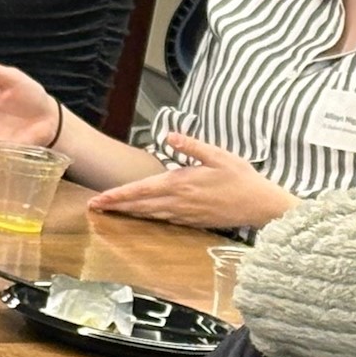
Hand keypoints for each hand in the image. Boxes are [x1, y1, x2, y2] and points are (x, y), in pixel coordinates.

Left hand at [86, 132, 295, 229]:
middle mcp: (178, 202)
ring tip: (110, 212)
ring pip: (149, 215)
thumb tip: (168, 135)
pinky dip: (147, 218)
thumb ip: (191, 145)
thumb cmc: (242, 178)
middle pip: (140, 206)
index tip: (99, 200)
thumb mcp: (218, 155)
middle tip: (94, 208)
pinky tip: (140, 216)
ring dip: (128, 214)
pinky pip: (163, 220)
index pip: (141, 190)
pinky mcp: (192, 221)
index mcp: (181, 183)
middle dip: (115, 207)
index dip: (118, 196)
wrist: (261, 206)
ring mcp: (185, 214)